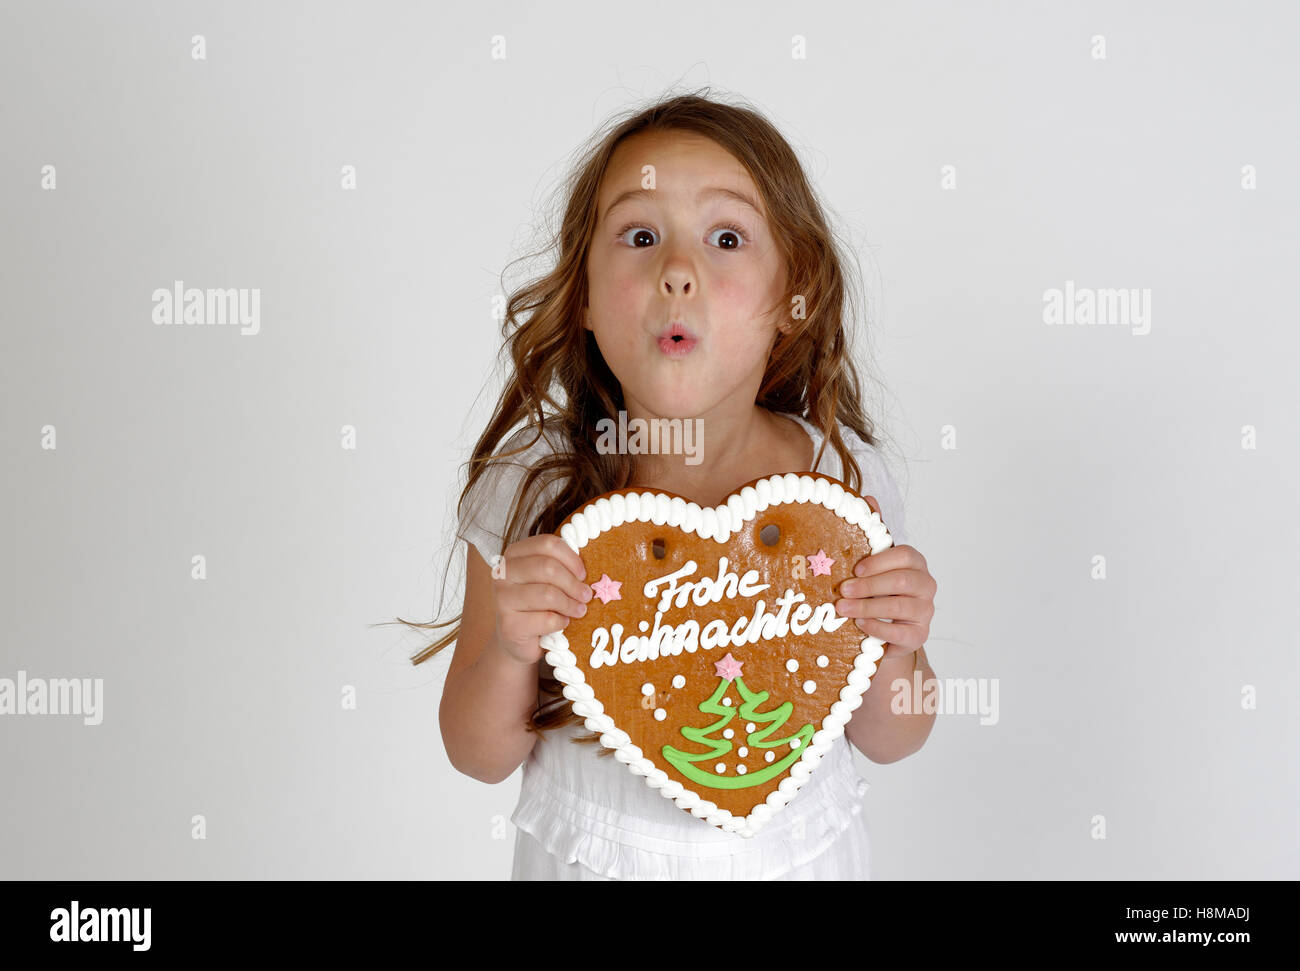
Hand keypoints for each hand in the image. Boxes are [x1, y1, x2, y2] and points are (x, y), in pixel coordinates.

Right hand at [490, 534, 592, 664]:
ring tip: (579, 610)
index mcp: (514, 554)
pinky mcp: (508, 626)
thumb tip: (591, 561)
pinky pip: (546, 619)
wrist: (517, 638)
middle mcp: (502, 574)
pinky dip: (561, 622)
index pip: (546, 544)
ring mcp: (502, 600)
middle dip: (573, 583)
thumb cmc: (537, 603)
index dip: (571, 558)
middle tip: (586, 595)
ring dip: (570, 604)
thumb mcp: (547, 579)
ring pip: (548, 594)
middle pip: (547, 567)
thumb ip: (560, 566)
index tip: (583, 574)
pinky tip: (562, 623)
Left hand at [833, 495, 935, 661]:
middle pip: (901, 582)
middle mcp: (926, 585)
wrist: (888, 631)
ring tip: (842, 609)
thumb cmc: (879, 591)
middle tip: (841, 590)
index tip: (855, 568)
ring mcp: (926, 612)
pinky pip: (901, 632)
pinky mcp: (919, 636)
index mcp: (915, 563)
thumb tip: (868, 498)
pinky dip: (877, 627)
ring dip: (867, 607)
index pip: (904, 555)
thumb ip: (873, 533)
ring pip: (900, 607)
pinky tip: (859, 625)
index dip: (879, 561)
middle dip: (868, 586)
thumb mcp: (874, 563)